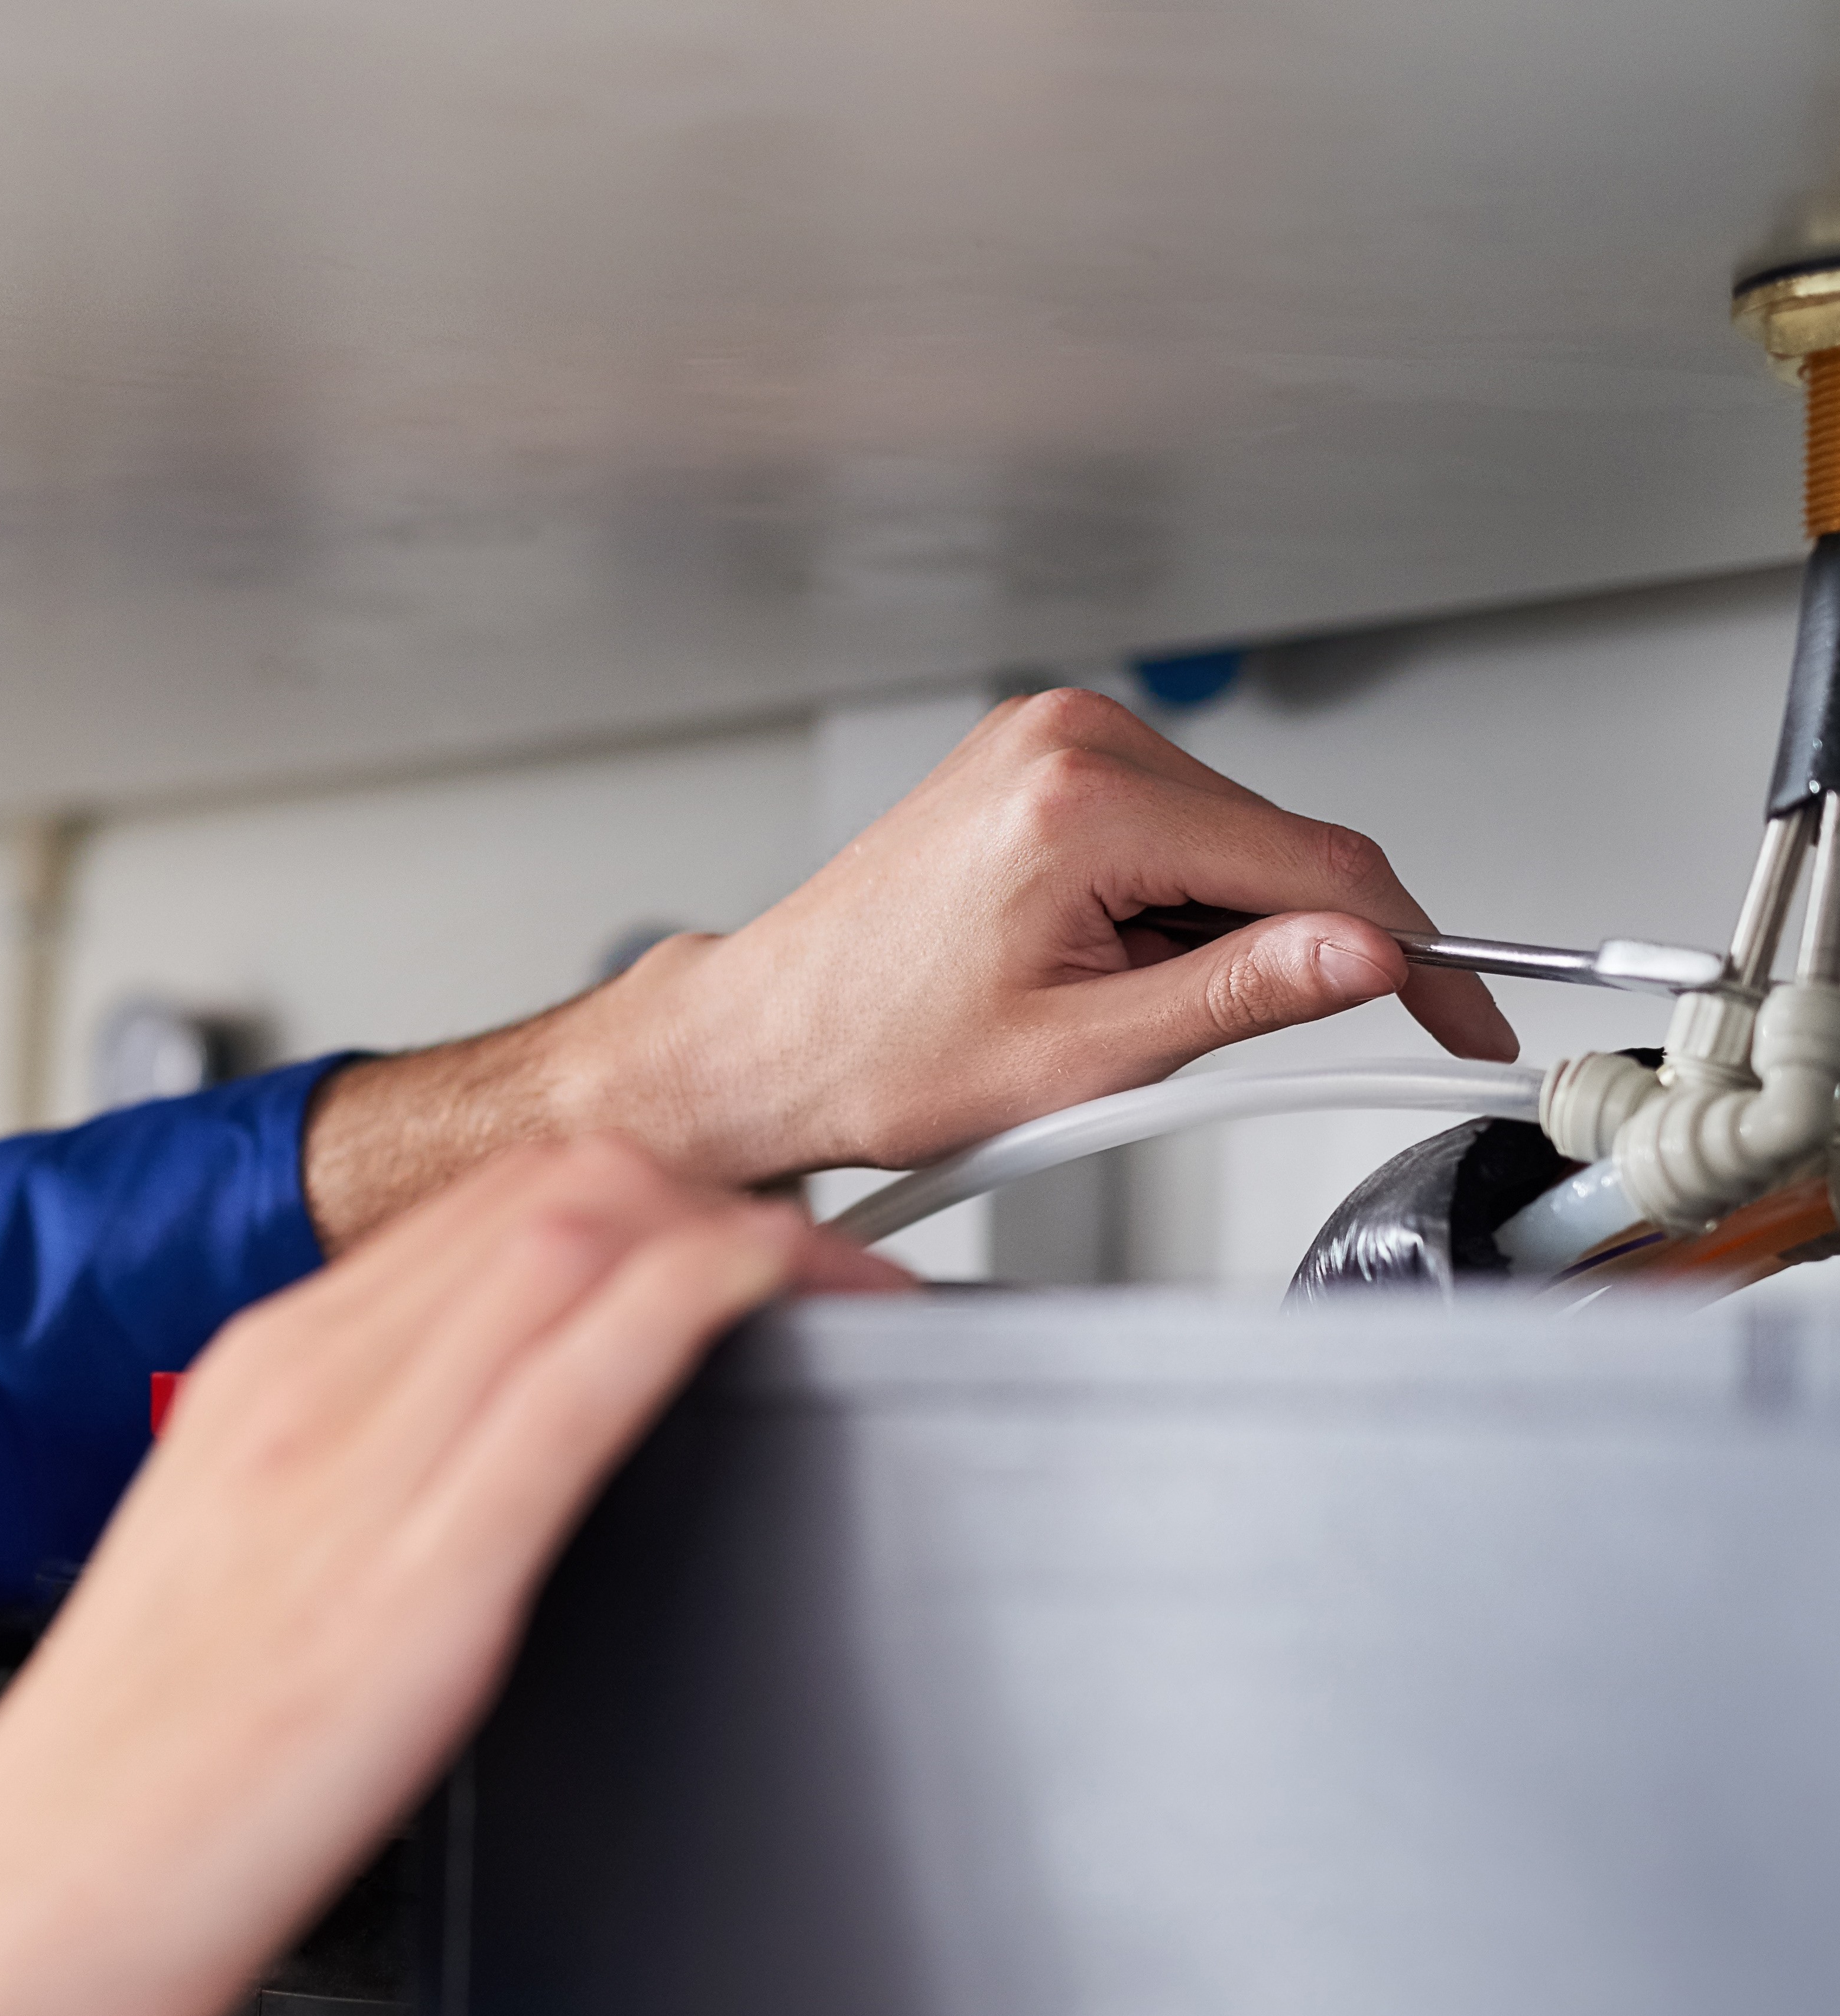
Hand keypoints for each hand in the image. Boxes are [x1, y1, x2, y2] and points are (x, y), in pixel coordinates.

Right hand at [0, 1139, 900, 2015]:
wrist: (4, 1914)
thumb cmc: (117, 1773)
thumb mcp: (232, 1572)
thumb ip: (344, 1486)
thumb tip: (468, 1451)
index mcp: (260, 1377)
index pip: (487, 1203)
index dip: (646, 1193)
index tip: (733, 1243)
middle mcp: (308, 1388)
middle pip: (551, 1186)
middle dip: (719, 1187)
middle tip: (828, 1260)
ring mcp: (358, 1471)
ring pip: (577, 1239)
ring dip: (744, 1229)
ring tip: (846, 1280)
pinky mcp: (416, 1583)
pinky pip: (580, 1382)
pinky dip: (699, 1308)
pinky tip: (772, 1302)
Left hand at [307, 689, 1516, 1239]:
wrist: (761, 1044)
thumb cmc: (872, 1056)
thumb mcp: (1083, 1060)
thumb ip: (1239, 999)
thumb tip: (1364, 958)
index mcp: (1080, 802)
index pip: (1319, 869)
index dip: (1418, 953)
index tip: (1468, 1014)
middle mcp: (1067, 741)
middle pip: (1282, 847)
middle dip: (1301, 952)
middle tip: (1249, 1054)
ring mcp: (1048, 740)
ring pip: (1231, 844)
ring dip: (1223, 938)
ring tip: (1114, 1019)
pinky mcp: (1037, 762)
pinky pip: (1170, 834)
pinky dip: (1173, 911)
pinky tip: (1101, 972)